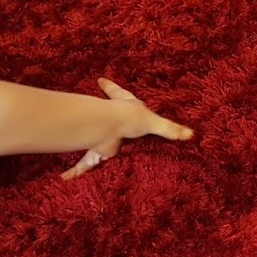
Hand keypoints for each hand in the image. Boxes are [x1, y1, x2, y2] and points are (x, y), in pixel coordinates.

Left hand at [62, 79, 194, 180]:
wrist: (108, 127)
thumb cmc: (128, 117)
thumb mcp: (153, 123)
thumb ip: (170, 130)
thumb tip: (191, 135)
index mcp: (124, 107)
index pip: (117, 93)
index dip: (109, 86)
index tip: (100, 79)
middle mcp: (111, 119)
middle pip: (106, 118)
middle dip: (103, 121)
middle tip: (100, 123)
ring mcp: (103, 134)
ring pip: (95, 142)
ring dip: (90, 151)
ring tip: (87, 156)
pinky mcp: (96, 150)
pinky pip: (85, 163)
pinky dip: (75, 171)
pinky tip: (65, 177)